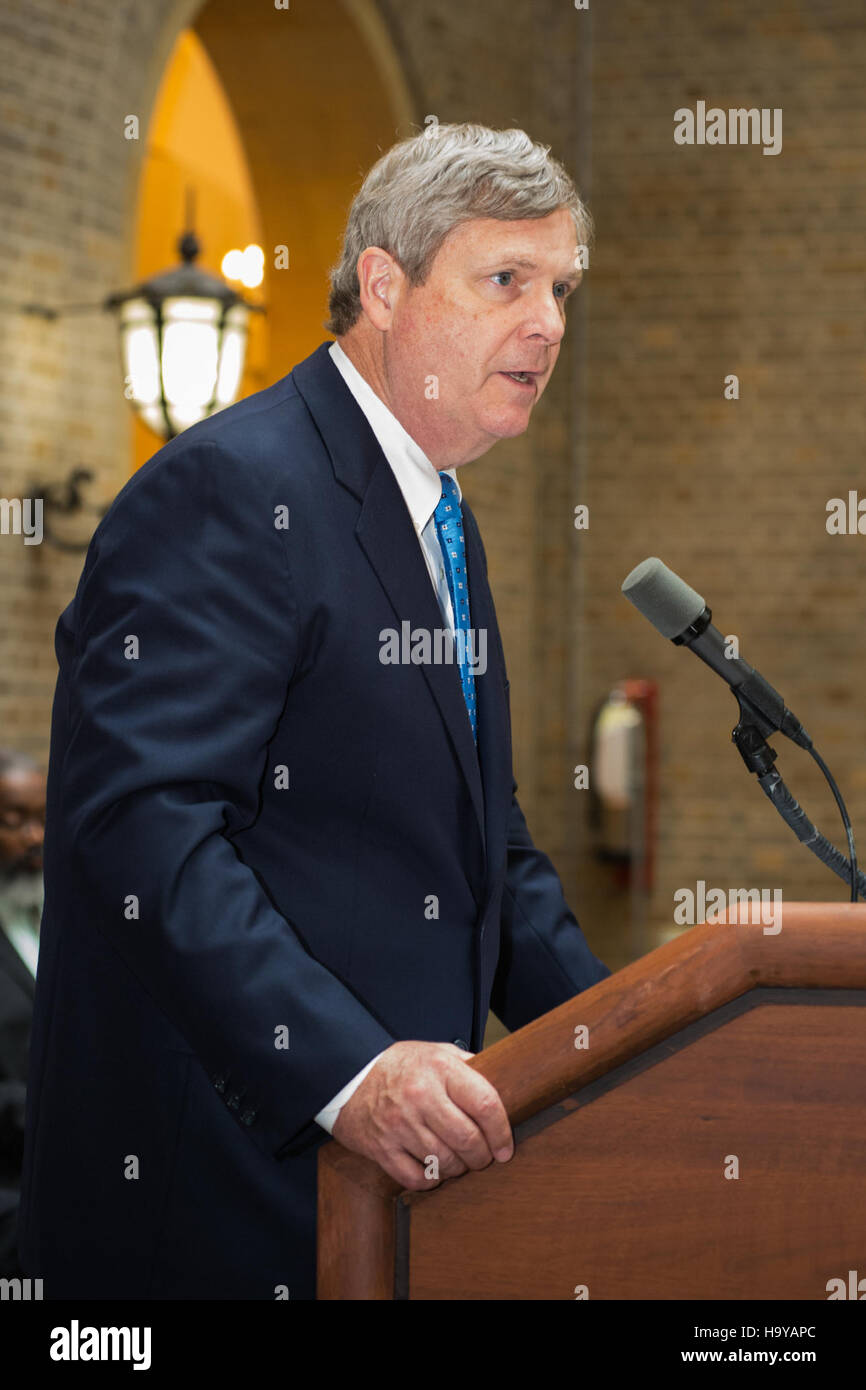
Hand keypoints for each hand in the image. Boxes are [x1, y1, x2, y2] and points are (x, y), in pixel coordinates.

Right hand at [331, 1040, 513, 1190]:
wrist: (348, 1075)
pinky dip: (432, 1180)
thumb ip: (468, 1067)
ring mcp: (399, 1124)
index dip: (501, 1131)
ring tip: (459, 1162)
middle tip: (484, 1157)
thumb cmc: (399, 1065)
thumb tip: (504, 1085)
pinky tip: (435, 1170)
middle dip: (482, 1156)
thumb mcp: (436, 1052)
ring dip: (458, 1169)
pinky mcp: (382, 1148)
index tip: (505, 1147)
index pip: (485, 1104)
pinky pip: (417, 1178)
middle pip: (468, 1140)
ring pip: (445, 1162)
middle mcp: (420, 1096)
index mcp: (440, 1069)